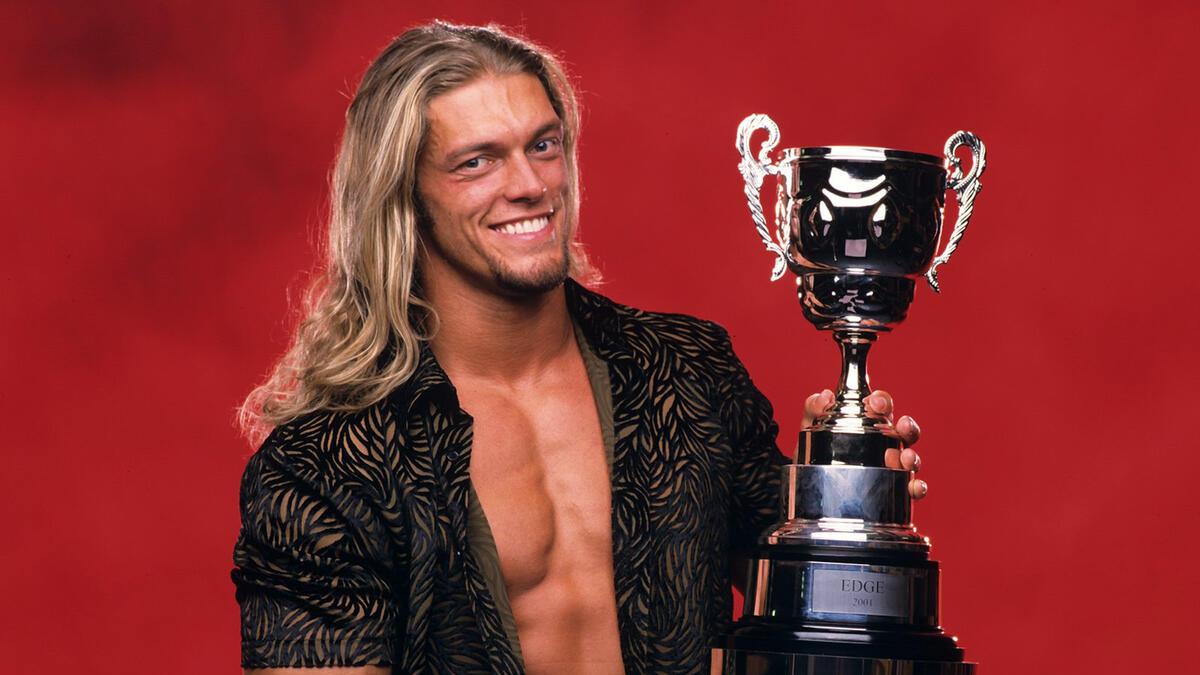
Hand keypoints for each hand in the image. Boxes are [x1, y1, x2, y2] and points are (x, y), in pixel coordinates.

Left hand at [803, 389, 927, 499]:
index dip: (882, 400)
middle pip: (905, 431)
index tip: (875, 403)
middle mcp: (886, 442)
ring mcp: (892, 466)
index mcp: (869, 422)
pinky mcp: (894, 489)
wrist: (811, 486)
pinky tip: (913, 487)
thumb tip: (824, 396)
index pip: (882, 406)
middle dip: (907, 427)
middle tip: (900, 427)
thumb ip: (814, 409)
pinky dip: (917, 487)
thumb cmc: (817, 452)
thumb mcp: (811, 428)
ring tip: (903, 459)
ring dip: (912, 457)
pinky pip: (912, 488)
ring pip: (911, 459)